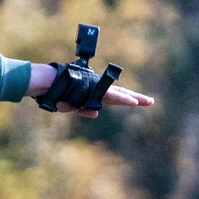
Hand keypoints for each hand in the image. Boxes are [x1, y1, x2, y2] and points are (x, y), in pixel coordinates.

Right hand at [25, 63, 156, 115]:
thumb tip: (96, 114)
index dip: (125, 99)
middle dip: (136, 98)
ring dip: (133, 99)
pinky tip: (134, 102)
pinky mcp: (96, 90)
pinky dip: (123, 99)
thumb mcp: (69, 106)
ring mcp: (97, 90)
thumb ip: (83, 110)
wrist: (48, 83)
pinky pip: (112, 96)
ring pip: (119, 95)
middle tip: (151, 101)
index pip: (112, 98)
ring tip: (146, 102)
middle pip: (121, 95)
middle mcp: (97, 91)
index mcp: (92, 94)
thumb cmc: (56, 93)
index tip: (138, 102)